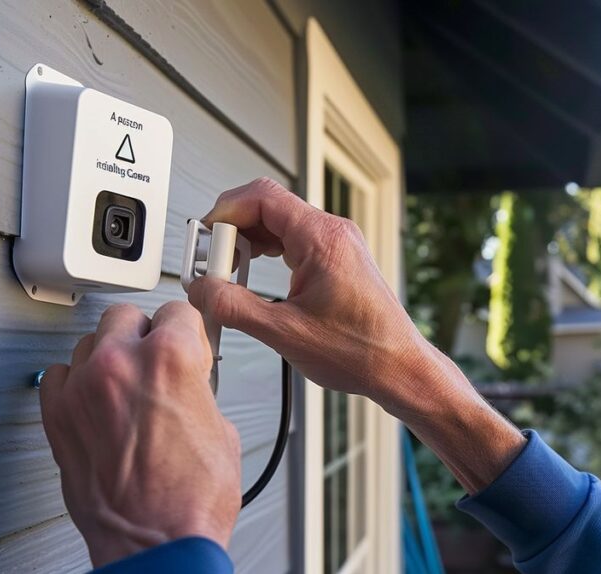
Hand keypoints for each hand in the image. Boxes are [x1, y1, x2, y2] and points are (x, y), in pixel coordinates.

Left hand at [40, 302, 240, 565]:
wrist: (155, 548)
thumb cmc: (189, 503)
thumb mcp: (221, 430)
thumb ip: (199, 389)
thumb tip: (190, 382)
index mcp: (170, 359)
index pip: (177, 310)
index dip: (186, 330)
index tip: (184, 339)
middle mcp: (120, 365)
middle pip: (126, 316)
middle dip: (144, 335)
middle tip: (155, 361)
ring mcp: (82, 390)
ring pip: (89, 343)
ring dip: (109, 358)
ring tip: (126, 389)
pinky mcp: (57, 417)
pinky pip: (58, 376)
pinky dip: (75, 384)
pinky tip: (96, 403)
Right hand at [187, 178, 523, 492]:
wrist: (398, 369)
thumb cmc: (360, 352)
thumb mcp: (283, 332)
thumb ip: (234, 307)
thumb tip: (202, 291)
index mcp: (321, 239)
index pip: (260, 197)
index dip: (225, 212)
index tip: (207, 240)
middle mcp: (332, 233)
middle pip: (267, 205)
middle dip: (233, 230)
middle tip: (214, 264)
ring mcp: (337, 244)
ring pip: (279, 222)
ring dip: (249, 242)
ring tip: (229, 274)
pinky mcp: (337, 259)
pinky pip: (293, 240)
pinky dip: (267, 252)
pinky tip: (253, 278)